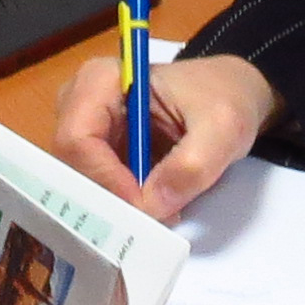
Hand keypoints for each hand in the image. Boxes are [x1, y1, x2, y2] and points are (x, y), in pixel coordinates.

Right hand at [55, 52, 276, 221]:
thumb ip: (192, 165)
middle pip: (72, 166)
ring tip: (155, 218)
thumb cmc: (224, 95)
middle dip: (108, 198)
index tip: (143, 206)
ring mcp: (87, 130)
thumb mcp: (223, 126)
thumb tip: (152, 206)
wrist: (231, 95)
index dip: (104, 179)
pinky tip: (151, 212)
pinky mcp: (99, 154)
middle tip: (147, 224)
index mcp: (101, 80)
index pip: (77, 139)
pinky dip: (122, 205)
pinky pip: (97, 188)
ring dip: (116, 206)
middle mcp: (81, 103)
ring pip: (82, 183)